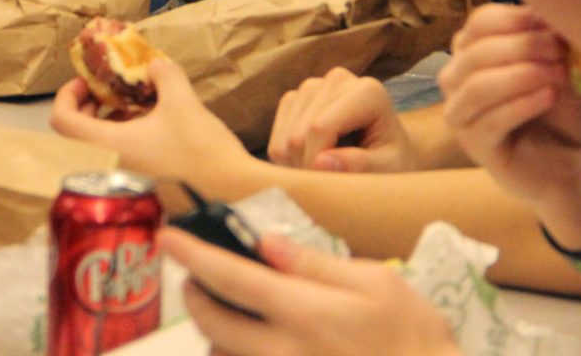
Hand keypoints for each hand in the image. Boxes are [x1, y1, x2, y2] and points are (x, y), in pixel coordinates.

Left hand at [50, 58, 249, 182]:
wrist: (232, 193)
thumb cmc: (201, 149)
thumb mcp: (182, 102)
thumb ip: (164, 75)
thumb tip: (154, 64)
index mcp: (108, 146)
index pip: (62, 121)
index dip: (68, 95)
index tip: (89, 82)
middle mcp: (108, 168)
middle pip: (77, 135)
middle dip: (91, 107)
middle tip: (110, 91)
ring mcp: (123, 183)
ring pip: (99, 148)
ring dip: (109, 123)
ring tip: (135, 105)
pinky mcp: (139, 191)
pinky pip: (117, 161)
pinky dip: (124, 140)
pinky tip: (152, 127)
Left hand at [161, 228, 458, 355]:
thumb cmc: (413, 335)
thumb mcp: (375, 283)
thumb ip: (314, 263)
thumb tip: (265, 243)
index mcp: (304, 311)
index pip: (230, 277)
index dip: (192, 255)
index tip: (166, 235)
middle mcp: (282, 351)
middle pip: (211, 322)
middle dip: (194, 293)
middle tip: (196, 274)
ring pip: (222, 353)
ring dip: (214, 329)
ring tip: (229, 308)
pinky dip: (235, 352)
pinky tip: (252, 339)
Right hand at [267, 67, 418, 172]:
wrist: (385, 152)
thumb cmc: (393, 162)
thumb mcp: (389, 169)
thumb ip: (361, 165)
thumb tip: (320, 163)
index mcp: (367, 91)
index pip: (320, 127)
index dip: (317, 163)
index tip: (331, 186)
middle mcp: (337, 79)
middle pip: (299, 133)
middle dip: (309, 166)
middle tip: (333, 182)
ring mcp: (311, 86)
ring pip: (285, 137)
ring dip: (299, 164)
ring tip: (328, 171)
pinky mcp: (294, 100)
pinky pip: (276, 139)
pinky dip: (289, 160)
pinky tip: (314, 161)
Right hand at [437, 5, 580, 209]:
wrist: (575, 158)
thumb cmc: (563, 108)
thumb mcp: (565, 67)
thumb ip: (553, 44)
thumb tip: (548, 15)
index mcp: (474, 50)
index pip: (480, 22)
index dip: (514, 18)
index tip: (551, 21)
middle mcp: (457, 78)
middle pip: (477, 51)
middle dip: (523, 46)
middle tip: (562, 50)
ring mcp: (460, 113)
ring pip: (477, 86)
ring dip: (521, 75)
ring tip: (559, 75)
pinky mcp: (473, 145)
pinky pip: (490, 120)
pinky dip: (522, 104)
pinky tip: (549, 96)